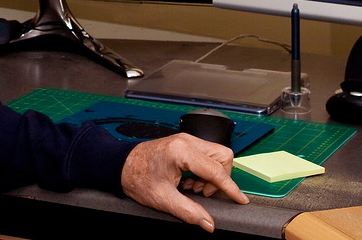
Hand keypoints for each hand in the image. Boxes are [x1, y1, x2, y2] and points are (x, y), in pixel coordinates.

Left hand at [120, 133, 248, 232]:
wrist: (121, 165)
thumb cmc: (137, 177)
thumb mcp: (163, 199)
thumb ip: (188, 211)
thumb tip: (208, 223)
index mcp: (181, 151)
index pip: (216, 169)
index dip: (230, 187)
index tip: (240, 199)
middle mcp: (186, 141)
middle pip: (222, 156)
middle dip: (219, 178)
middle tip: (202, 192)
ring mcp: (185, 139)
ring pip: (216, 154)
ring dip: (211, 175)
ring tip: (192, 187)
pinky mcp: (184, 142)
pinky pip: (206, 154)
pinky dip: (204, 170)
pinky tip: (189, 181)